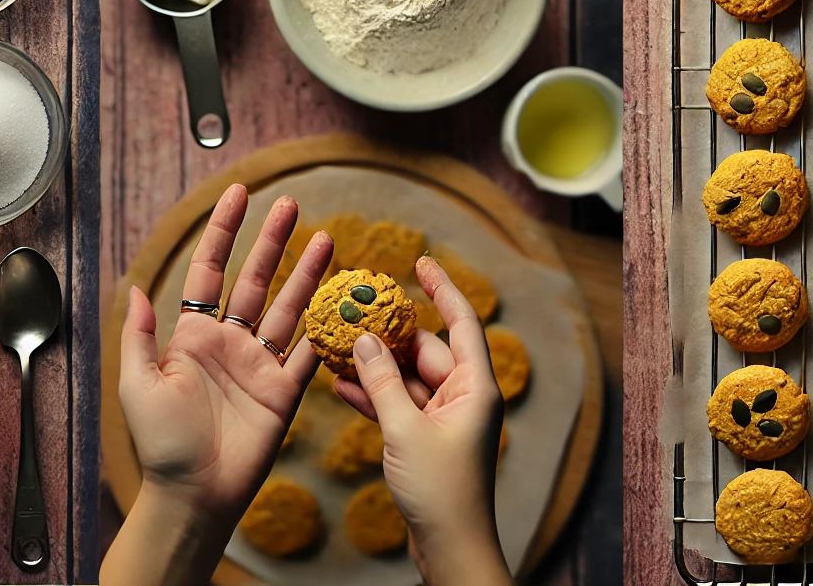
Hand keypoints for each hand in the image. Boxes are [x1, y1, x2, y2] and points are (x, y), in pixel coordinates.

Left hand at [101, 184, 332, 585]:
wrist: (194, 495)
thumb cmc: (161, 444)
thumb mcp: (138, 384)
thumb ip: (140, 335)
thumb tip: (133, 286)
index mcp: (193, 334)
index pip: (210, 269)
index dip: (224, 231)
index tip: (240, 195)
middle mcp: (230, 340)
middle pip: (256, 278)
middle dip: (272, 241)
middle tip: (291, 206)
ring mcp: (259, 363)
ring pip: (288, 307)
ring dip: (307, 274)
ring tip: (327, 240)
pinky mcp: (284, 391)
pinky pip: (309, 352)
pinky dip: (326, 328)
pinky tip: (342, 300)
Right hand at [334, 255, 511, 585]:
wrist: (450, 551)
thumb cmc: (442, 492)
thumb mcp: (405, 431)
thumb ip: (382, 382)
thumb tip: (364, 340)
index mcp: (474, 386)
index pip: (461, 322)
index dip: (442, 288)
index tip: (421, 260)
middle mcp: (461, 395)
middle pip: (423, 348)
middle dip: (388, 333)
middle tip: (355, 311)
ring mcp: (442, 416)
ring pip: (405, 376)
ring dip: (375, 366)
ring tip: (338, 345)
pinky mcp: (424, 436)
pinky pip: (397, 403)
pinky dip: (373, 395)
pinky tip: (340, 384)